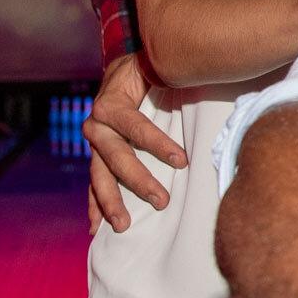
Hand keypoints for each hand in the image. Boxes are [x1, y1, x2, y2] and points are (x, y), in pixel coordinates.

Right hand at [84, 52, 187, 233]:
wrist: (122, 71)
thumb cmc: (148, 72)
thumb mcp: (157, 69)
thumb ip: (171, 76)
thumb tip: (204, 75)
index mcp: (110, 103)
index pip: (135, 126)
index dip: (157, 144)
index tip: (182, 162)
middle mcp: (97, 124)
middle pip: (117, 157)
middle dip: (139, 181)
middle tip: (162, 202)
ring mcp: (95, 143)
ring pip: (100, 175)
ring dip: (111, 202)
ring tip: (123, 225)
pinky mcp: (96, 155)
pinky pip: (93, 182)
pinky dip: (94, 204)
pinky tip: (94, 228)